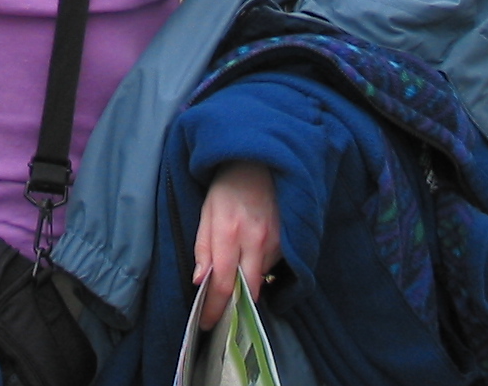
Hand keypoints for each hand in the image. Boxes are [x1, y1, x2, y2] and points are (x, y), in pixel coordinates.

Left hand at [193, 160, 280, 328]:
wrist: (260, 164)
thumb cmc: (227, 188)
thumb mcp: (206, 214)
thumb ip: (202, 249)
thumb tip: (199, 282)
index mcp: (228, 233)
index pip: (222, 284)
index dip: (214, 309)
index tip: (207, 323)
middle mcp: (255, 241)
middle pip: (247, 291)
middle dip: (233, 309)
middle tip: (221, 318)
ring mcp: (275, 242)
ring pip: (260, 280)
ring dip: (246, 288)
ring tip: (232, 286)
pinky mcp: (288, 241)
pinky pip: (272, 267)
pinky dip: (259, 271)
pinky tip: (250, 262)